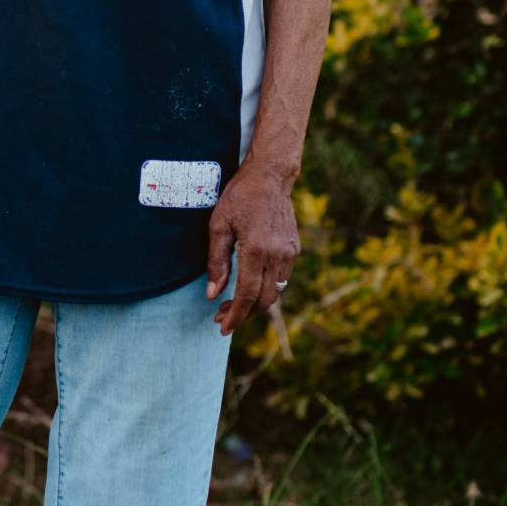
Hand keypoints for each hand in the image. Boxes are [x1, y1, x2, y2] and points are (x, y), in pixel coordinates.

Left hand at [204, 163, 297, 335]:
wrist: (270, 176)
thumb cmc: (240, 197)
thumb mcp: (218, 226)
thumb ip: (216, 262)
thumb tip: (212, 294)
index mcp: (256, 250)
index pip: (246, 295)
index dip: (235, 316)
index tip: (223, 328)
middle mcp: (276, 255)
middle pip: (263, 301)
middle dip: (243, 315)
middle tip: (222, 318)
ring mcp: (288, 254)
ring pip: (275, 293)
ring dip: (254, 305)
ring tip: (232, 305)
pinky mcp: (294, 250)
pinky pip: (281, 279)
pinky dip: (265, 289)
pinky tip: (249, 286)